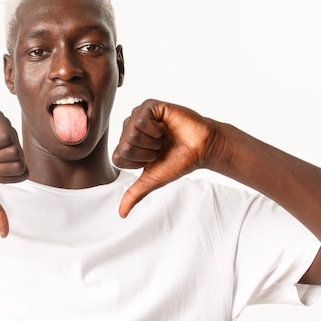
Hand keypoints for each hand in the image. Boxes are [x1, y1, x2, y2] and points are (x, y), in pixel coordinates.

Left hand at [112, 100, 215, 216]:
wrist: (201, 148)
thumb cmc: (178, 162)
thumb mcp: (153, 180)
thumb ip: (135, 194)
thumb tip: (121, 214)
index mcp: (127, 145)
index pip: (118, 157)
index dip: (139, 162)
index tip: (153, 159)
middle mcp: (129, 129)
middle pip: (125, 146)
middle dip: (147, 152)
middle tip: (160, 147)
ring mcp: (138, 116)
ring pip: (132, 133)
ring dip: (153, 141)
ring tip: (163, 137)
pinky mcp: (149, 106)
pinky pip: (141, 119)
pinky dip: (156, 129)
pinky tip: (165, 127)